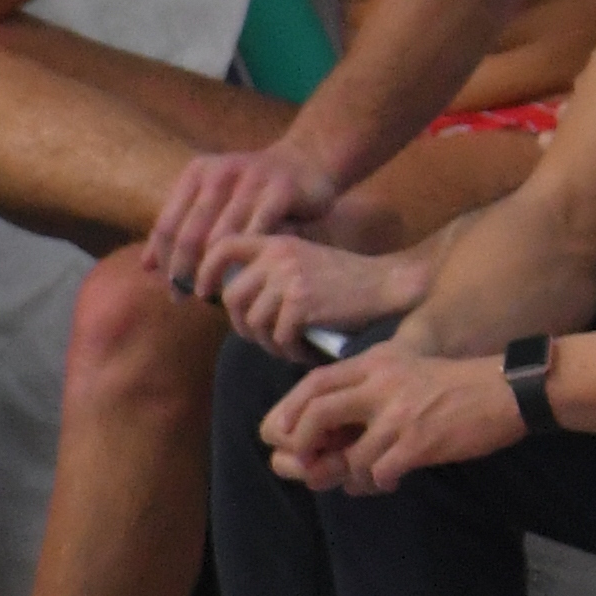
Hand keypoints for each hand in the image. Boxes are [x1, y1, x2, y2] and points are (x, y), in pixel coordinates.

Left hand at [149, 144, 340, 289]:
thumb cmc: (254, 189)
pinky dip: (250, 259)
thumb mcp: (213, 197)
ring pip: (222, 237)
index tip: (169, 288)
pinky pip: (258, 231)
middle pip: (190, 234)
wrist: (307, 159)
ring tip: (213, 293)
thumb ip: (182, 227)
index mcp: (197, 172)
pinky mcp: (282, 189)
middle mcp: (220, 172)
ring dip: (215, 270)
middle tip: (186, 296)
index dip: (165, 261)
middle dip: (185, 271)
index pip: (167, 225)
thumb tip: (147, 267)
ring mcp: (252, 178)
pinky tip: (246, 278)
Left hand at [211, 232, 430, 356]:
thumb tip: (230, 296)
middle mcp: (279, 257)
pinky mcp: (302, 304)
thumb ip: (271, 270)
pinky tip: (304, 352)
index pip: (224, 246)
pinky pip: (279, 337)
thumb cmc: (348, 280)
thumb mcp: (305, 259)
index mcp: (277, 242)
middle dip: (242, 325)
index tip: (205, 291)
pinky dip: (289, 351)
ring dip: (269, 344)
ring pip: (254, 323)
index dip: (206, 270)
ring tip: (289, 348)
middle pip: (233, 298)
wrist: (389, 286)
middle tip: (263, 338)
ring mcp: (289, 280)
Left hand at [262, 348, 519, 494]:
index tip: (284, 436)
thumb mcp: (406, 367)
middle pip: (318, 414)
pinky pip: (380, 472)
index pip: (314, 384)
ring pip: (351, 455)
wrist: (509, 390)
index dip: (289, 412)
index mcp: (376, 362)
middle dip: (303, 444)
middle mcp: (383, 383)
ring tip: (367, 478)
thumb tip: (324, 424)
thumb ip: (367, 386)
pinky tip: (391, 482)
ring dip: (352, 474)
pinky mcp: (421, 441)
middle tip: (309, 464)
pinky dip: (378, 483)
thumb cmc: (457, 383)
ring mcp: (401, 413)